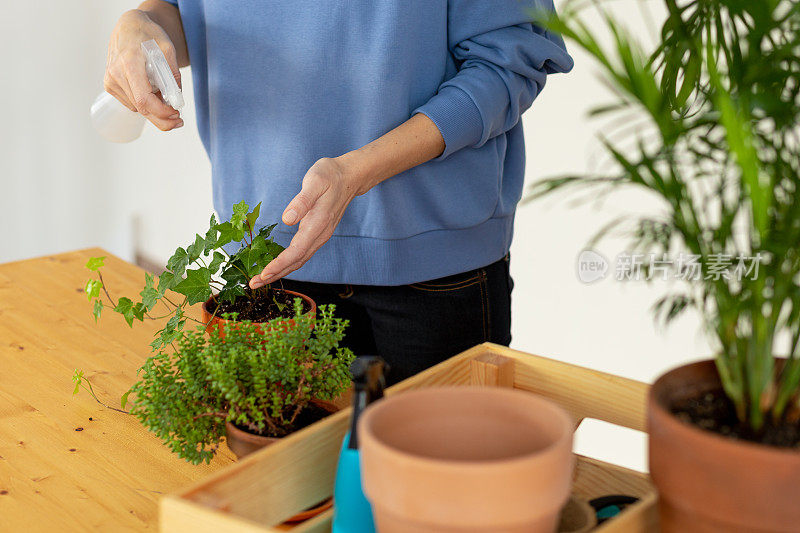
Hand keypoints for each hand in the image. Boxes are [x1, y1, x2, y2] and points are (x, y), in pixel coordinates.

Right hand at [104, 9, 182, 130]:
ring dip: (155, 110)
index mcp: (129, 63)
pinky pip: (131, 103)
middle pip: (140, 108)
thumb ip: (173, 74)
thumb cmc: (149, 35)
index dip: (161, 112)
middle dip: (162, 119)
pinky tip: (153, 92)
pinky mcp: (110, 84)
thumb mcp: (168, 49)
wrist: (129, 26)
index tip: (176, 113)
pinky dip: (145, 103)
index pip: (144, 99)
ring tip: (167, 98)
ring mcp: (110, 80)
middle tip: (179, 121)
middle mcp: (116, 74)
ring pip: (137, 108)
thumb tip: (177, 99)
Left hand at [250, 157, 361, 287]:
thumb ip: (302, 202)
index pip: (296, 252)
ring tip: (261, 279)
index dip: (279, 265)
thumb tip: (287, 220)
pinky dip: (288, 263)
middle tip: (253, 284)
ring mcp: (320, 236)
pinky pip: (302, 254)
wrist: (348, 176)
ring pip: (299, 260)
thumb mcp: (315, 181)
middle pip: (296, 262)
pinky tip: (277, 265)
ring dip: (280, 271)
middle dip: (275, 275)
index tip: (263, 274)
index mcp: (317, 224)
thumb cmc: (329, 176)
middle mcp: (320, 235)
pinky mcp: (317, 234)